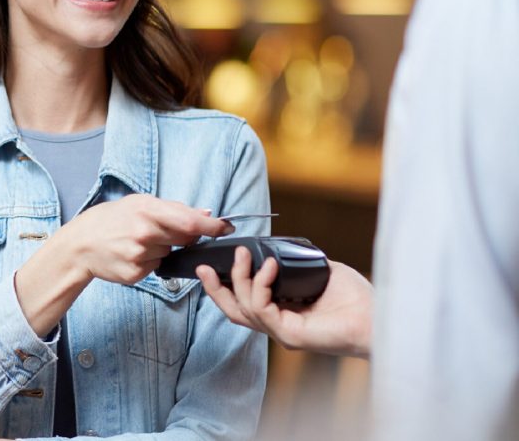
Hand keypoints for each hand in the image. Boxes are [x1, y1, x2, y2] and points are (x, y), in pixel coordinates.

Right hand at [16, 194, 230, 335]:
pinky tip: (133, 253)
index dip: (213, 226)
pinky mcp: (136, 273)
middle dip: (186, 235)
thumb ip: (174, 208)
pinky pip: (157, 266)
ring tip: (139, 241)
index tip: (226, 228)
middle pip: (185, 238)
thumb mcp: (138, 203)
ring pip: (170, 253)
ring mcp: (139, 255)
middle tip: (166, 230)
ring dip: (164, 247)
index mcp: (146, 210)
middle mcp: (144, 233)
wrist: (81, 244)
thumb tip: (206, 214)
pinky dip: (151, 260)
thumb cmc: (111, 219)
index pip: (190, 221)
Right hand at [197, 249, 373, 358]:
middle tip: (204, 267)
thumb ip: (295, 262)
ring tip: (243, 254)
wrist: (380, 316)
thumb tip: (276, 249)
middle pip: (234, 311)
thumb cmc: (358, 299)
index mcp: (283, 313)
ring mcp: (282, 332)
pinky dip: (260, 284)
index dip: (227, 286)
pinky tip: (269, 266)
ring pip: (243, 309)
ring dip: (239, 278)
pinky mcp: (289, 335)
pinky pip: (262, 308)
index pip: (245, 303)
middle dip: (215, 289)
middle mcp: (279, 325)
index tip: (215, 264)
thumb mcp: (319, 270)